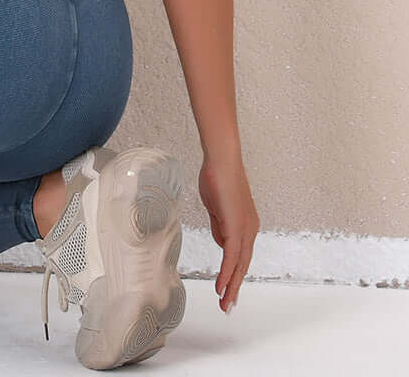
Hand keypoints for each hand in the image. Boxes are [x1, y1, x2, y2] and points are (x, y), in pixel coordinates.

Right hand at [199, 152, 258, 313]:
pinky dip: (228, 272)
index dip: (235, 274)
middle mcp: (250, 230)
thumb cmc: (216, 177)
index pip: (241, 256)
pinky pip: (232, 256)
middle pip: (243, 265)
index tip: (228, 290)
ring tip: (224, 303)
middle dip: (235, 287)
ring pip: (239, 264)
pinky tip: (222, 286)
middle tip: (228, 306)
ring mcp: (245, 229)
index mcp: (245, 225)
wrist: (221, 160)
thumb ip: (219, 226)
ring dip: (231, 285)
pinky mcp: (237, 227)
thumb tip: (222, 244)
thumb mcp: (216, 207)